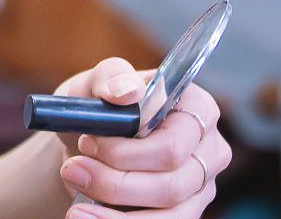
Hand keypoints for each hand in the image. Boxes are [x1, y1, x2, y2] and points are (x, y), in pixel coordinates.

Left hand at [49, 58, 229, 218]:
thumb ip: (110, 77)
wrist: (86, 144)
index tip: (87, 142)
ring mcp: (200, 186)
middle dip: (115, 183)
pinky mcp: (185, 213)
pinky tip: (87, 218)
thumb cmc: (100, 106)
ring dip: (115, 215)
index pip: (174, 142)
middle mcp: (208, 149)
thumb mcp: (95, 83)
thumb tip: (126, 91)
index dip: (128, 150)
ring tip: (75, 210)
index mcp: (197, 108)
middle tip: (72, 171)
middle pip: (172, 183)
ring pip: (170, 215)